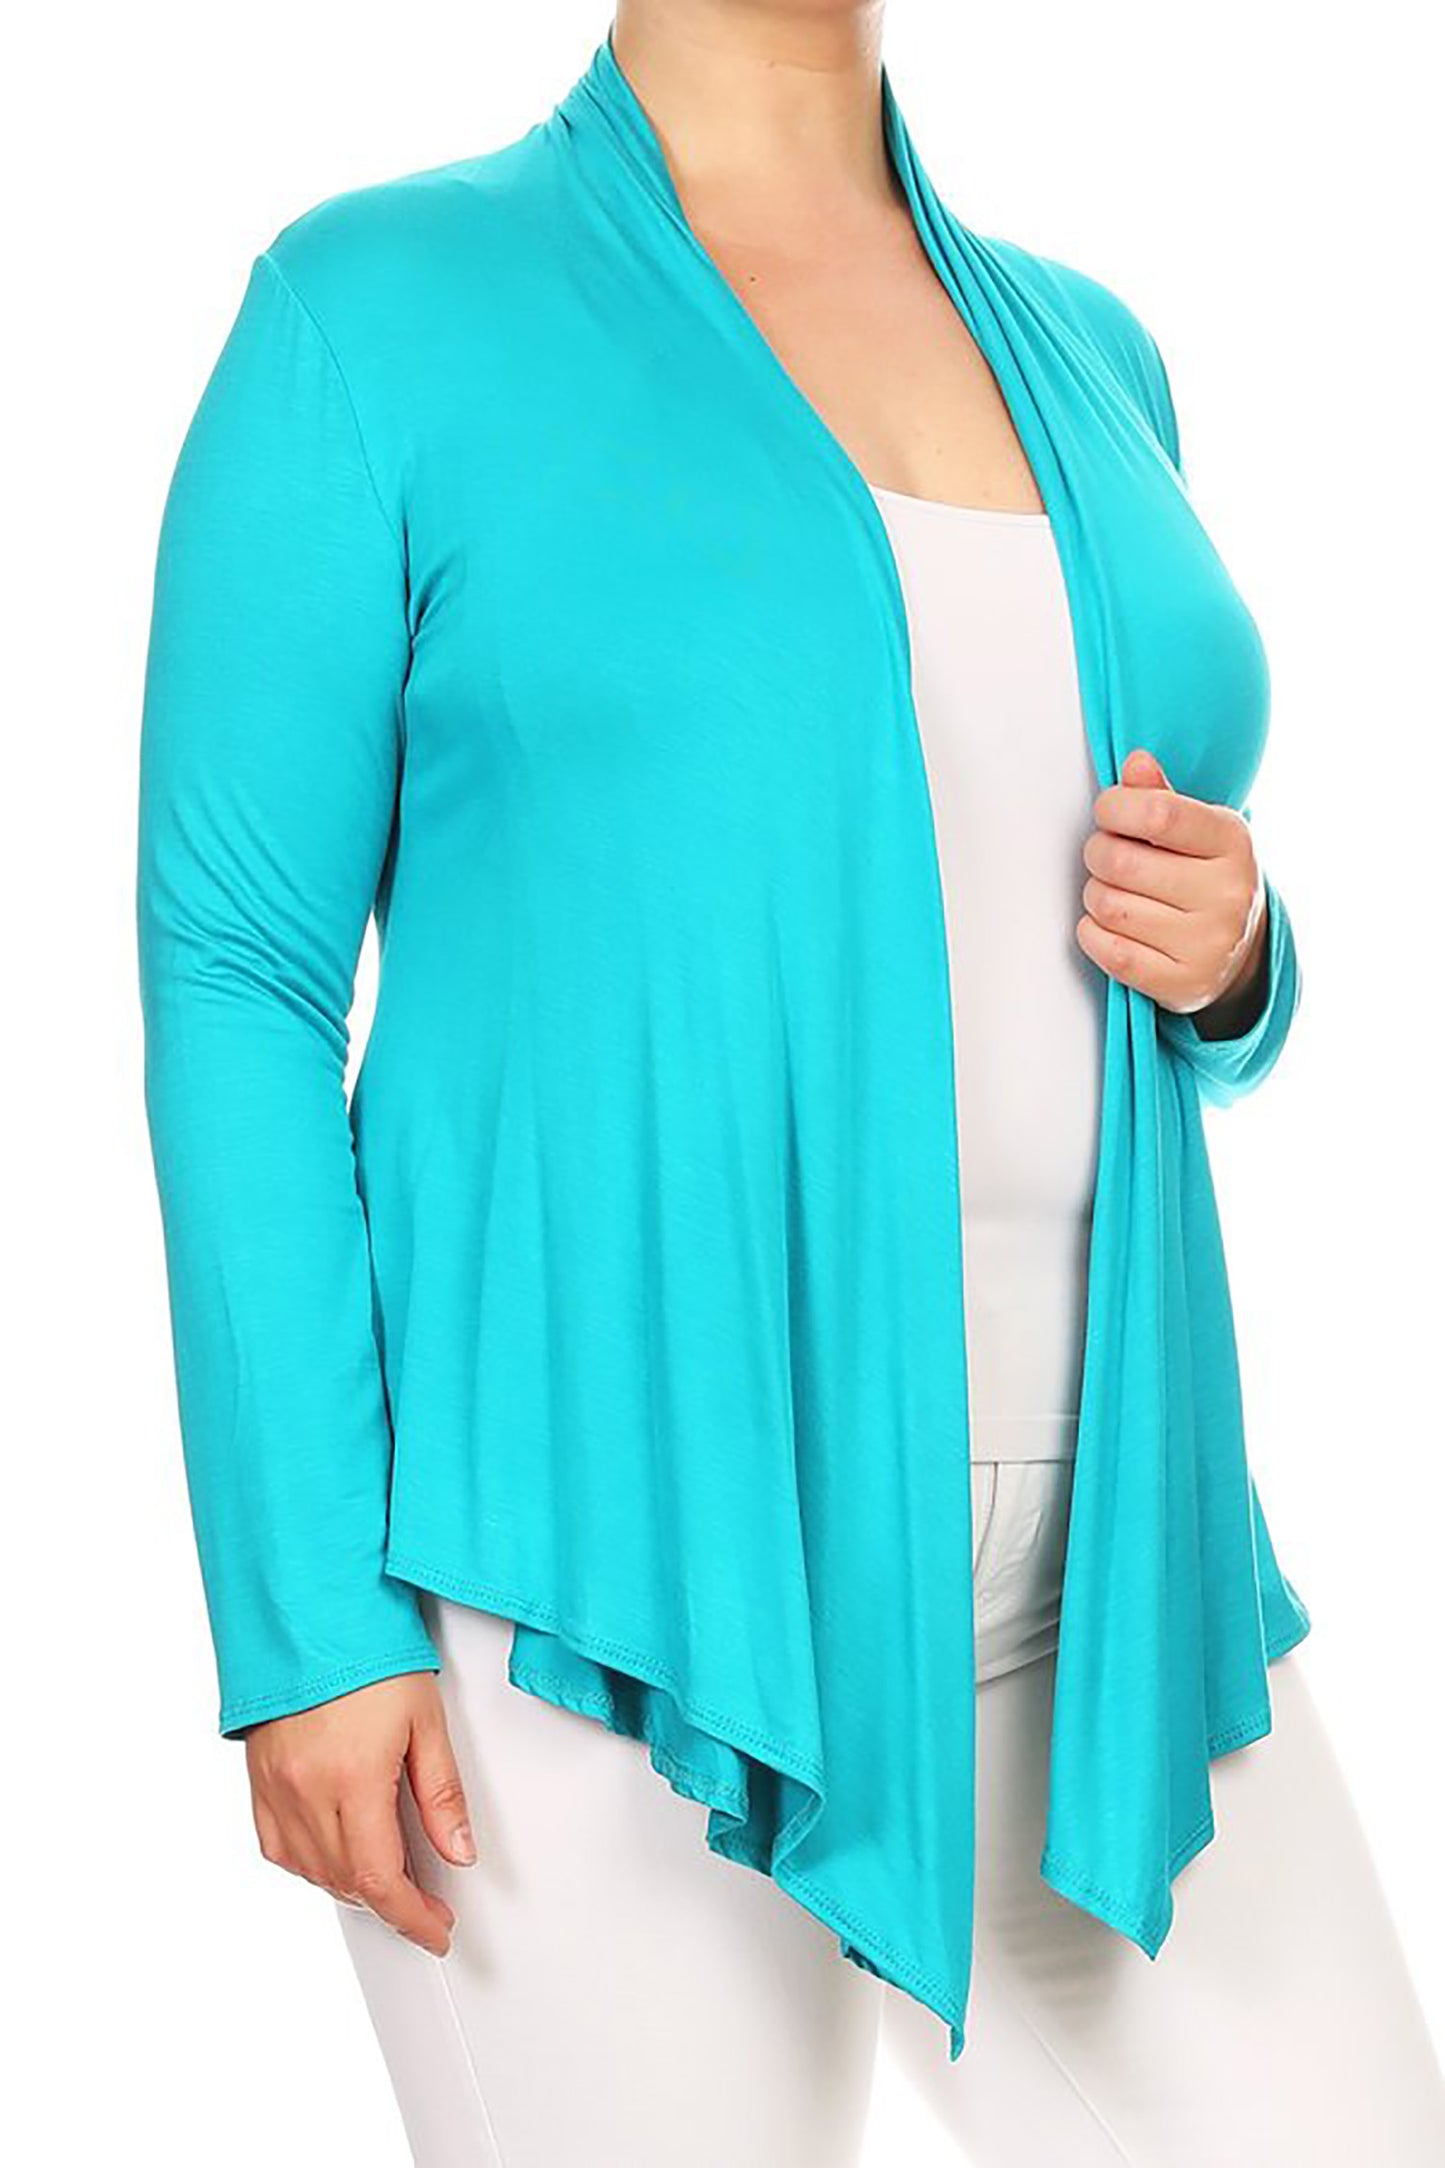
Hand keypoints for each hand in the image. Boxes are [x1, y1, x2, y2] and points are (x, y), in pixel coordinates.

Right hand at [245, 1671, 474, 1953]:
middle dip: (392, 1904)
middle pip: (348, 1882)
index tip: (436, 1930)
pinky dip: (311, 1864)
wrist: (312, 1614)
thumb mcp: (425, 1720)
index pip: (382, 1881)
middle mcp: (307, 1791)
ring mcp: (277, 1788)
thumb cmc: (370, 1654)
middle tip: (426, 1903)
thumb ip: (442, 1793)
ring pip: (313, 1871)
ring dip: (354, 1886)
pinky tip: (336, 1854)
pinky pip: (279, 1849)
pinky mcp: (258, 1780)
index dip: (412, 1918)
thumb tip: (458, 1851)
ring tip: (390, 1876)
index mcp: (353, 1779)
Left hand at [1076, 748, 1267, 1018]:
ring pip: (1109, 907)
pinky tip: (1107, 925)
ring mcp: (1208, 944)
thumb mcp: (1197, 831)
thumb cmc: (1205, 878)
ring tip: (1113, 891)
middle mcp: (1228, 894)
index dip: (1115, 808)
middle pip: (1121, 862)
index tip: (1108, 812)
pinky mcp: (1183, 984)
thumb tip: (1135, 762)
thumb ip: (1162, 796)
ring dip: (1095, 895)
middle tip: (1106, 856)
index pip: (1158, 813)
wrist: (1238, 953)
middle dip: (1098, 854)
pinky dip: (1094, 934)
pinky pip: (1110, 952)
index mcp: (1233, 841)